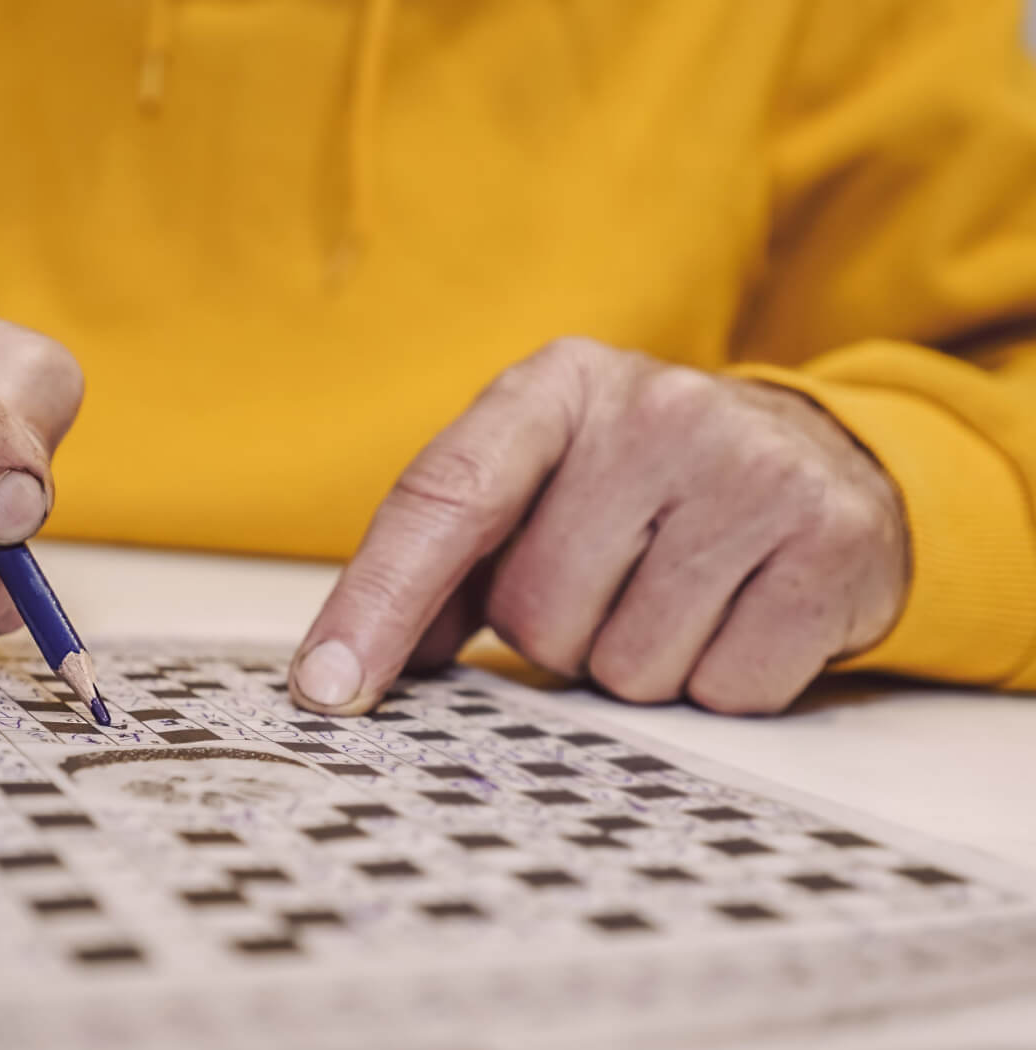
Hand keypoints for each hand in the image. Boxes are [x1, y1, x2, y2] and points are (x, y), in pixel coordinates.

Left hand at [289, 338, 908, 715]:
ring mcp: (752, 469)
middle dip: (559, 632)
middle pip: (536, 617)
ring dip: (638, 663)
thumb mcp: (536, 485)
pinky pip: (724, 691)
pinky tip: (742, 610)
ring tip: (679, 591)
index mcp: (554, 388)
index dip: (379, 602)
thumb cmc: (635, 487)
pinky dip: (721, 680)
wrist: (812, 458)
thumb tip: (342, 671)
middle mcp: (654, 410)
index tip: (328, 689)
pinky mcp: (831, 540)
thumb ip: (440, 564)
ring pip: (627, 669)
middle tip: (615, 579)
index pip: (444, 499)